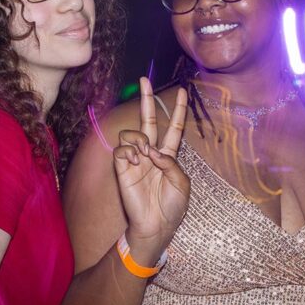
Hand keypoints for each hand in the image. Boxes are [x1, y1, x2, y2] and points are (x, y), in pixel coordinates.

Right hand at [113, 77, 189, 263]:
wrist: (155, 226)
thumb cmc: (171, 207)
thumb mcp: (182, 184)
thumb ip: (171, 163)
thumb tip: (152, 151)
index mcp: (169, 156)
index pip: (174, 128)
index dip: (178, 110)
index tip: (184, 92)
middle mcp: (151, 153)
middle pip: (149, 120)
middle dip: (147, 99)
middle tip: (145, 78)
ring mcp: (135, 159)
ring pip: (133, 132)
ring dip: (139, 138)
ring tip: (144, 154)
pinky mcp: (122, 168)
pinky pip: (121, 149)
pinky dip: (128, 151)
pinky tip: (134, 162)